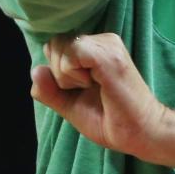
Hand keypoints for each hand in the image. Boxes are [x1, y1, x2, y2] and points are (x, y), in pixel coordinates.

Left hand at [32, 33, 174, 172]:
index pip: (57, 47)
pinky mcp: (108, 55)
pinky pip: (72, 52)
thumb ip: (49, 90)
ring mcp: (107, 44)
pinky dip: (73, 74)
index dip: (57, 71)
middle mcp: (103, 40)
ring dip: (67, 76)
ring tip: (94, 88)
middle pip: (55, 45)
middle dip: (60, 74)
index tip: (81, 89)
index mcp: (96, 48)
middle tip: (88, 89)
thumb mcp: (70, 105)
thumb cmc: (110, 120)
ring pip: (61, 48)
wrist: (139, 133)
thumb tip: (36, 70)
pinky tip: (94, 85)